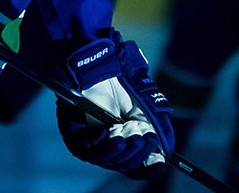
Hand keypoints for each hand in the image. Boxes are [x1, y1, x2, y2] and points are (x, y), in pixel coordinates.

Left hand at [56, 31, 173, 179]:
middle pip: (125, 165)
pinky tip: (111, 132)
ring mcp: (91, 145)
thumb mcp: (145, 109)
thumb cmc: (121, 87)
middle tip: (145, 135)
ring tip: (130, 131)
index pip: (137, 167)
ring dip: (123, 148)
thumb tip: (165, 153)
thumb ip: (156, 129)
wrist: (100, 69)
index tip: (160, 165)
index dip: (149, 169)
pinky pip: (88, 150)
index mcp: (126, 144)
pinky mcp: (74, 138)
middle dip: (138, 152)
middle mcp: (108, 149)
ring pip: (108, 160)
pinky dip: (103, 143)